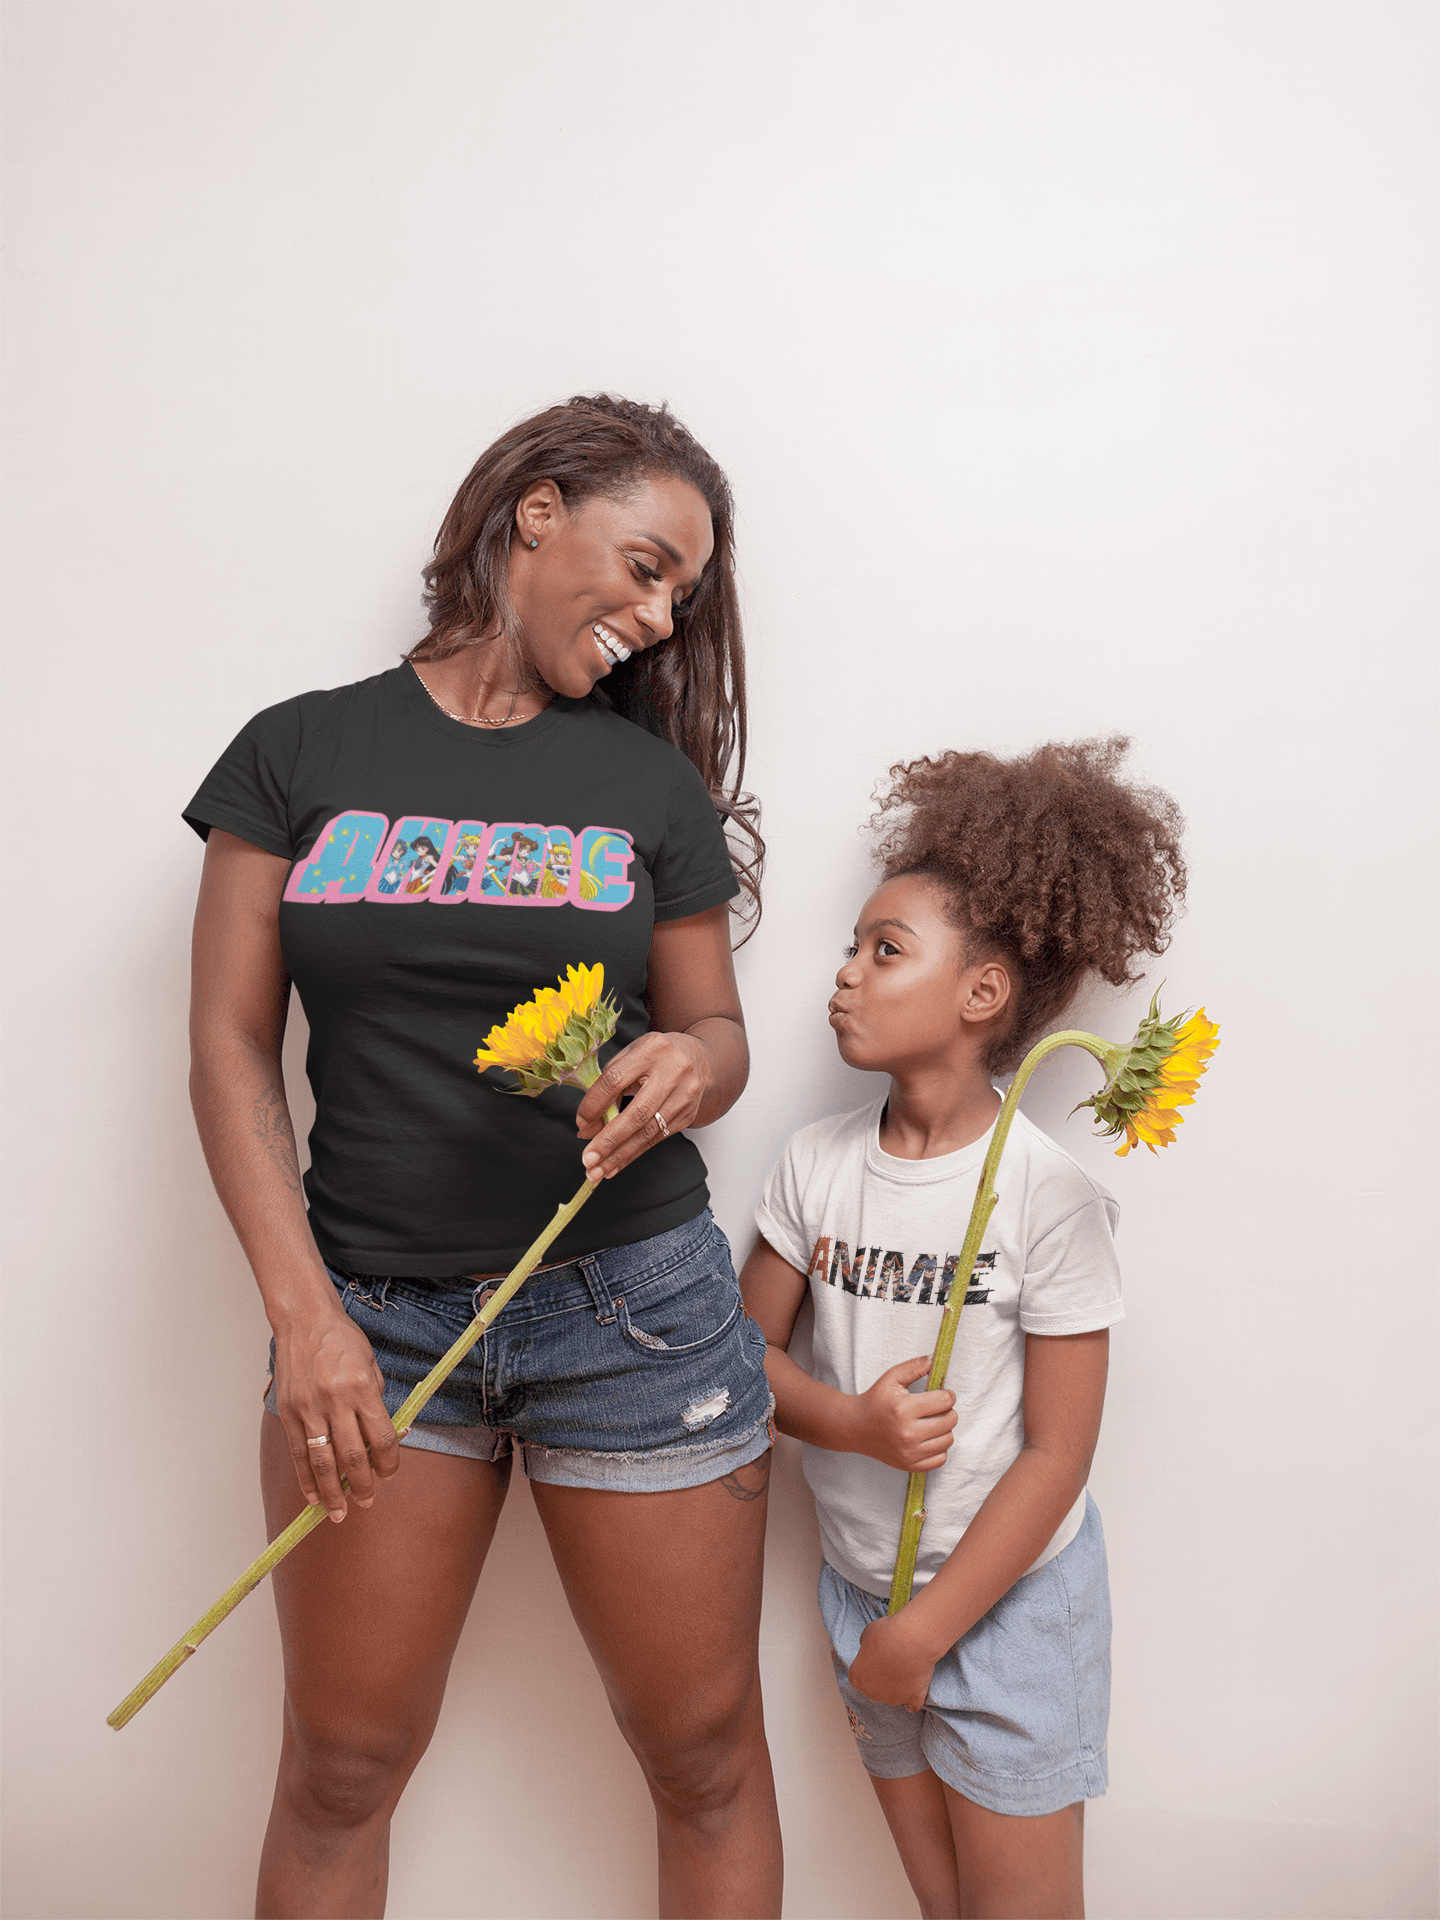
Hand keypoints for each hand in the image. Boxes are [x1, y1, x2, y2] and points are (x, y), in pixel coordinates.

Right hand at [271, 1299, 401, 1520]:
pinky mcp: (289, 1412)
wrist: (305, 1320)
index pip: (380, 1438)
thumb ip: (375, 1401)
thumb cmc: (342, 1340)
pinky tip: (313, 1496)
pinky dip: (306, 1478)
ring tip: (339, 1513)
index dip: (387, 1463)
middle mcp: (336, 1401)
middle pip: (352, 1457)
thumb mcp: (371, 1365)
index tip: (389, 1474)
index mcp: (362, 1388)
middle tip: (368, 1502)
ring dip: (332, 1493)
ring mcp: (309, 1409)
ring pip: (322, 1462)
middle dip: (362, 1486)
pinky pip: (299, 1453)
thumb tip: (379, 1439)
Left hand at [575, 1030, 709, 1181]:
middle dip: (609, 1141)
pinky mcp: (688, 1115)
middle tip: (588, 1160)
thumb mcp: (630, 1058)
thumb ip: (607, 1087)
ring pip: (647, 1132)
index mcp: (651, 1050)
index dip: (594, 1105)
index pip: (615, 1080)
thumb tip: (587, 1128)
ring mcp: (684, 1096)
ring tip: (597, 1171)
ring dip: (619, 1155)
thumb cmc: (655, 1057)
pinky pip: (656, 1139)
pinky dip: (632, 1154)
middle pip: (636, 1113)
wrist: (699, 1059)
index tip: (580, 1124)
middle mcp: (672, 1072)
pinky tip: (615, 1165)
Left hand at [847, 1609, 936, 1711]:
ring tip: (905, 1668)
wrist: (911, 1640)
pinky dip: (913, 1699)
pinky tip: (914, 1689)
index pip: (858, 1676)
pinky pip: (912, 1706)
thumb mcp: (867, 1634)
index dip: (868, 1666)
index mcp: (857, 1678)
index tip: (876, 1657)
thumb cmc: (887, 1634)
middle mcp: (872, 1693)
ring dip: (897, 1687)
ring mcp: (893, 1699)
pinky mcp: (912, 1699)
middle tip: (891, 1660)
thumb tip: (871, 1650)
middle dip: (881, 1678)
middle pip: (875, 1689)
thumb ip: (866, 1647)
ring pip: (893, 1697)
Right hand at [852, 1356, 956, 1470]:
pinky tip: (928, 1439)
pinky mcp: (909, 1465)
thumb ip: (915, 1366)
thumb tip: (936, 1359)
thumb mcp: (891, 1378)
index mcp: (903, 1409)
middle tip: (937, 1408)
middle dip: (948, 1411)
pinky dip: (939, 1448)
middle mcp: (907, 1433)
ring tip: (932, 1422)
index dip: (948, 1394)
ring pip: (948, 1440)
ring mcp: (909, 1452)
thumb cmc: (875, 1400)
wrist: (855, 1427)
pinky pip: (941, 1459)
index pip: (945, 1401)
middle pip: (950, 1421)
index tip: (943, 1394)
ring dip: (945, 1430)